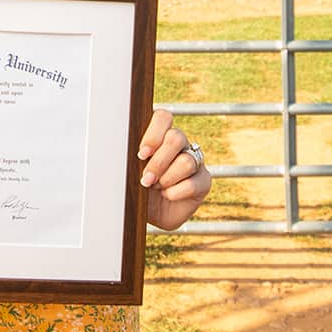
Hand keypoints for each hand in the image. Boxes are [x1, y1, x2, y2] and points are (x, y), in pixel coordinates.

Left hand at [138, 109, 210, 229]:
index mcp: (159, 136)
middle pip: (176, 138)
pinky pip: (194, 182)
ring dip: (167, 178)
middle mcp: (179, 145)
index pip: (163, 118)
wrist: (145, 213)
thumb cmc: (134, 187)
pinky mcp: (203, 181)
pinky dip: (176, 192)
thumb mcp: (128, 171)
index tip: (142, 155)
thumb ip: (129, 158)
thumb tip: (130, 154)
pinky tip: (168, 195)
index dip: (154, 134)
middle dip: (159, 161)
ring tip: (156, 188)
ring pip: (186, 161)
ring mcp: (194, 161)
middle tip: (146, 179)